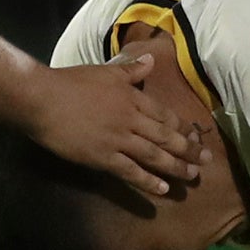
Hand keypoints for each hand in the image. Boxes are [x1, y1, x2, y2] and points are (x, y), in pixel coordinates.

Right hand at [25, 53, 205, 198]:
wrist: (43, 99)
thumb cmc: (71, 82)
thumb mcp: (105, 71)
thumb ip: (130, 69)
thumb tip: (151, 60)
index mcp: (132, 98)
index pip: (165, 115)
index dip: (183, 128)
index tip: (196, 137)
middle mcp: (131, 120)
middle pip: (166, 137)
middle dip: (188, 150)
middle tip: (205, 162)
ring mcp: (118, 140)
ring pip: (154, 155)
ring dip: (175, 167)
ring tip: (191, 177)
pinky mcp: (103, 157)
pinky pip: (131, 171)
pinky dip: (148, 181)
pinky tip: (162, 190)